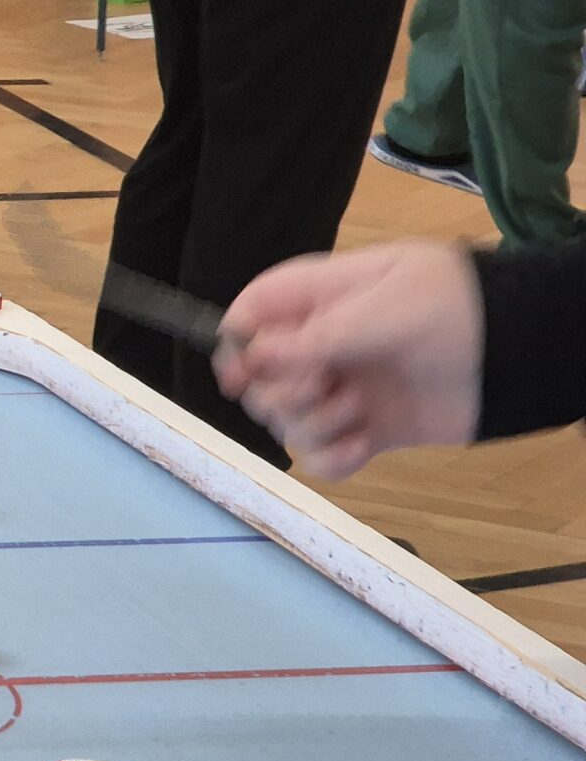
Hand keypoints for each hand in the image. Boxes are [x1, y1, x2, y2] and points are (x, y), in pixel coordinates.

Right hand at [213, 241, 484, 481]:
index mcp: (320, 301)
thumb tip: (252, 356)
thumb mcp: (385, 307)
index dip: (236, 345)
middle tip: (323, 387)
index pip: (251, 315)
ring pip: (289, 422)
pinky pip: (325, 458)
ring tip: (358, 413)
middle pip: (261, 378)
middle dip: (281, 393)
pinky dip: (334, 460)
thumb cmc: (456, 309)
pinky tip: (361, 448)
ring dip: (313, 425)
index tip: (239, 376)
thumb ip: (318, 334)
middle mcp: (324, 347)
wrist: (523, 351)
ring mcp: (346, 390)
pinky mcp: (371, 431)